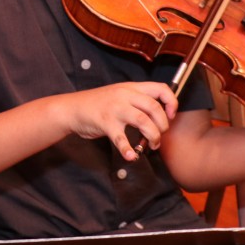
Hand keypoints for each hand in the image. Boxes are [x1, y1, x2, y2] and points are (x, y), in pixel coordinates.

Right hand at [62, 81, 177, 160]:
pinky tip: (131, 156)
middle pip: (154, 107)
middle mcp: (125, 95)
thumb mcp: (119, 95)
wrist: (72, 108)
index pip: (161, 88)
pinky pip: (121, 138)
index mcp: (131, 88)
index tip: (171, 116)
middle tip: (160, 135)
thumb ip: (137, 101)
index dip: (171, 102)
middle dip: (163, 125)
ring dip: (152, 136)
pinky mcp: (105, 123)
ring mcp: (115, 108)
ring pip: (143, 121)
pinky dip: (127, 149)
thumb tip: (158, 117)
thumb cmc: (97, 104)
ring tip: (151, 145)